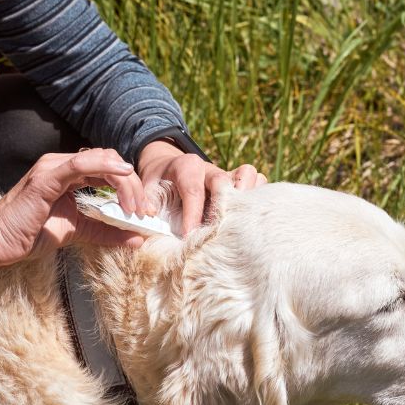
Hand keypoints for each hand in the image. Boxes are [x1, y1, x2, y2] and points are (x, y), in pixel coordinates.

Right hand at [0, 149, 146, 273]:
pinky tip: (123, 174)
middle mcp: (62, 165)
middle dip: (133, 185)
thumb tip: (138, 239)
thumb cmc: (31, 233)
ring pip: (101, 160)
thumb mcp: (80, 231)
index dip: (132, 186)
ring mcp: (53, 167)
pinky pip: (79, 164)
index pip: (109, 169)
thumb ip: (108, 232)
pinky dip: (105, 167)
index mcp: (70, 174)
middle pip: (110, 162)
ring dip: (125, 182)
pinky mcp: (45, 177)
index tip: (145, 210)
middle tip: (144, 211)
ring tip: (135, 207)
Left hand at [138, 140, 266, 235]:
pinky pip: (258, 182)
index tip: (189, 237)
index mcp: (186, 167)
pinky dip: (258, 198)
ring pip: (248, 174)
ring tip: (241, 220)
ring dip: (247, 197)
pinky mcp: (239, 182)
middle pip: (224, 180)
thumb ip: (146, 204)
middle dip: (223, 206)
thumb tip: (146, 223)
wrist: (168, 168)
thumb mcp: (146, 189)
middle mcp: (210, 168)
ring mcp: (227, 174)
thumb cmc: (158, 184)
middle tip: (219, 230)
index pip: (193, 190)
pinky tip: (249, 218)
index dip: (192, 215)